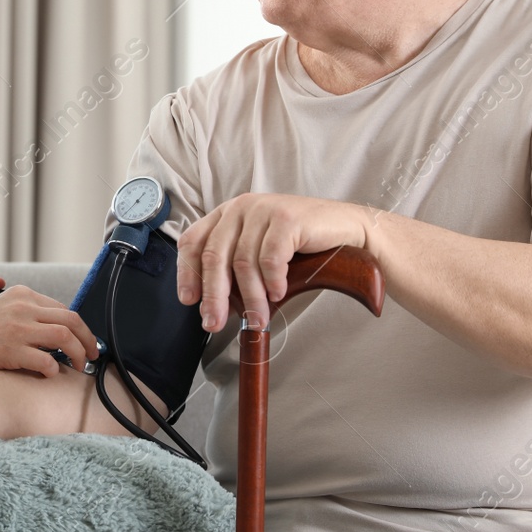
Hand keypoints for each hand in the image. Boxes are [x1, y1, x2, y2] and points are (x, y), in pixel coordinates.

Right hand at [0, 286, 101, 375]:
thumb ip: (25, 313)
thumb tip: (54, 329)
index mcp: (22, 295)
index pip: (64, 309)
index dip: (80, 328)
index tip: (85, 342)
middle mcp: (23, 307)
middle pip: (72, 320)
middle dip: (89, 340)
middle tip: (92, 356)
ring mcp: (17, 328)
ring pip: (65, 337)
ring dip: (78, 355)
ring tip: (78, 367)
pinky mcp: (10, 350)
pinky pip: (46, 360)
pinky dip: (54, 369)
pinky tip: (50, 374)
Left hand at [177, 193, 367, 331]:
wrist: (344, 228)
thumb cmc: (300, 244)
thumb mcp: (258, 251)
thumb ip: (234, 268)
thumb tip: (214, 306)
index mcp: (227, 214)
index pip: (193, 241)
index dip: (187, 273)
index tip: (189, 301)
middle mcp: (240, 207)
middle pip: (214, 256)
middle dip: (214, 295)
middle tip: (214, 323)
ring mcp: (263, 210)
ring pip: (243, 262)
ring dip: (250, 298)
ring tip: (257, 319)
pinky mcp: (286, 218)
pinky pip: (270, 259)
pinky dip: (272, 282)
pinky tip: (278, 293)